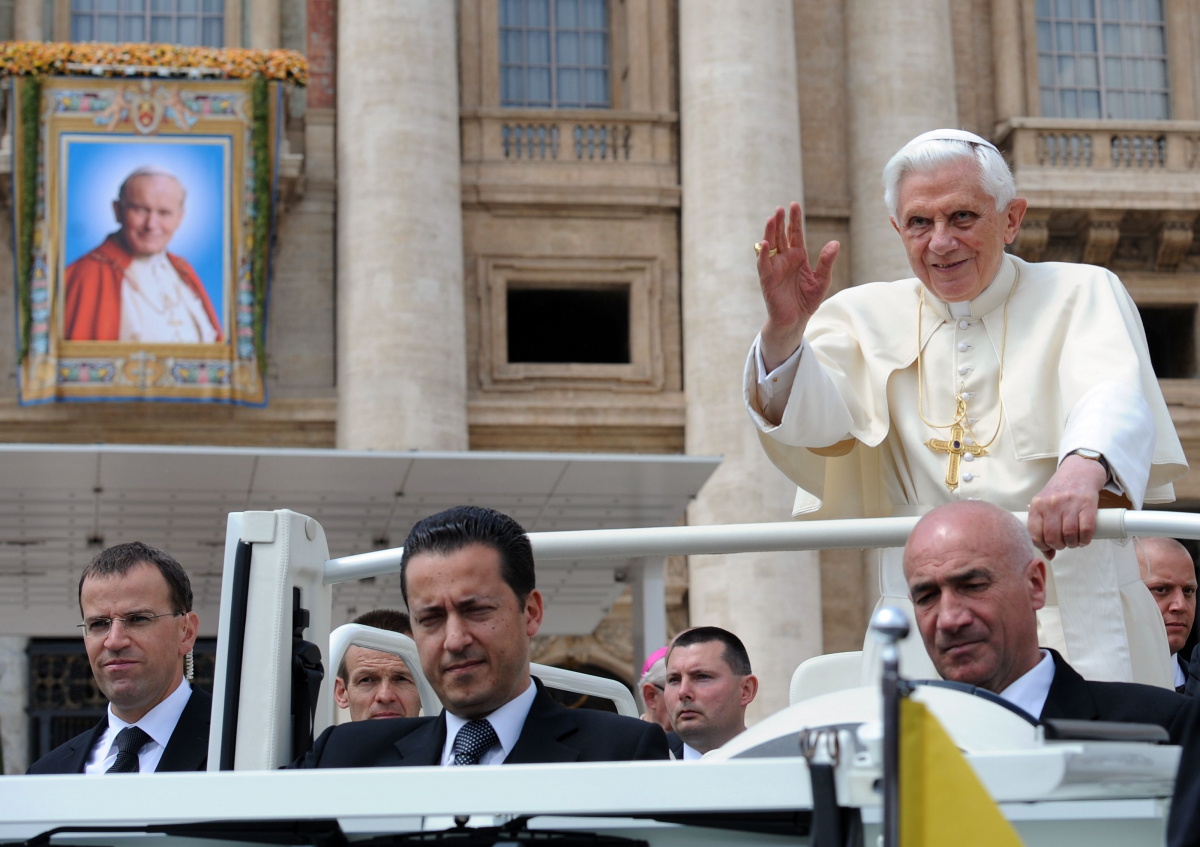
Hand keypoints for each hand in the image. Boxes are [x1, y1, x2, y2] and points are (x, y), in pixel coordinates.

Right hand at [757, 202, 839, 370]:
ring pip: (771, 246)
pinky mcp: (767, 280)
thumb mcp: (822, 280)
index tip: (794, 205)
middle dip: (781, 222)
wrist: (795, 320)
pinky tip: (764, 243)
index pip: (795, 234)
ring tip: (772, 219)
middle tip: (780, 208)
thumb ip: (826, 262)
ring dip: (770, 233)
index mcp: (798, 256)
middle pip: (781, 236)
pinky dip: (763, 254)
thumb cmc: (807, 300)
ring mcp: (775, 268)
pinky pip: (764, 264)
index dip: (794, 220)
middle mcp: (785, 259)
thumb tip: (835, 243)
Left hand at [1027, 455, 1108, 559]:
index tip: (1049, 546)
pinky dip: (1085, 539)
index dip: (1042, 546)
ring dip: (1073, 544)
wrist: (1079, 470)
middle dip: (1059, 546)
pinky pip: (1086, 529)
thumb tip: (1048, 555)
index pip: (1034, 534)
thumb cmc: (1060, 491)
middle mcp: (1051, 504)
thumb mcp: (1045, 505)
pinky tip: (1084, 539)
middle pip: (1052, 537)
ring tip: (1074, 541)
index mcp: (1037, 505)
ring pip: (1069, 535)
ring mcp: (1069, 503)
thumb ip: (1043, 527)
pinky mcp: (1087, 503)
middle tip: (1064, 544)